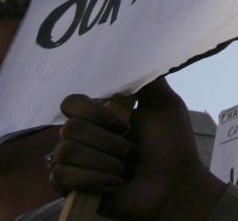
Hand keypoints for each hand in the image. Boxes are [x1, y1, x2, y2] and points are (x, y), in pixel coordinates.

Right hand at [51, 77, 227, 220]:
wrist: (175, 186)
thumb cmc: (172, 148)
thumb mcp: (165, 105)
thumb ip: (149, 78)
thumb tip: (136, 47)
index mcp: (100, 117)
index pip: (71, 102)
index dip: (93, 111)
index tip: (124, 123)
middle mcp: (84, 138)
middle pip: (69, 128)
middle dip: (108, 142)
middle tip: (131, 151)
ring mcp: (75, 163)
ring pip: (67, 151)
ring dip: (105, 162)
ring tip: (126, 169)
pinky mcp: (71, 189)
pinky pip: (63, 177)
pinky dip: (94, 179)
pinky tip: (115, 184)